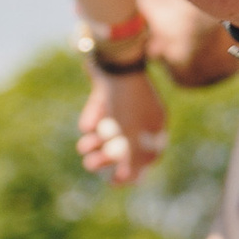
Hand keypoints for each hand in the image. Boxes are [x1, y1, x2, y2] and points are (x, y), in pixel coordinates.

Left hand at [78, 62, 168, 186]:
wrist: (113, 56)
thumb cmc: (125, 97)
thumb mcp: (129, 132)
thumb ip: (131, 156)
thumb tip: (129, 179)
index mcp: (156, 121)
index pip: (149, 153)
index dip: (133, 171)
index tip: (115, 182)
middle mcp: (143, 112)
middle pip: (126, 142)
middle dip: (107, 156)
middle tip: (90, 164)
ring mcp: (126, 100)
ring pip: (110, 128)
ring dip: (96, 141)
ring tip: (83, 146)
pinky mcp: (109, 89)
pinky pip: (101, 109)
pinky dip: (93, 118)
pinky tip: (85, 124)